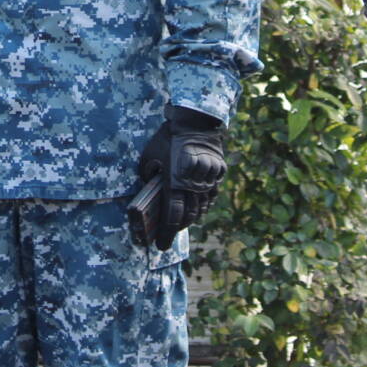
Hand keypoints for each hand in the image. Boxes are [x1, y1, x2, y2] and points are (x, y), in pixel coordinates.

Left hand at [137, 106, 226, 250]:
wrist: (194, 121)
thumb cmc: (167, 138)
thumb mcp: (150, 157)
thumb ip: (149, 175)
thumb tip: (149, 188)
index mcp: (174, 183)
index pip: (171, 217)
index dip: (166, 234)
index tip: (161, 245)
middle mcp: (192, 186)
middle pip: (188, 216)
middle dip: (178, 227)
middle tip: (170, 231)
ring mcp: (207, 181)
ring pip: (202, 208)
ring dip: (192, 217)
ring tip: (183, 220)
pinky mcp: (218, 174)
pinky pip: (211, 196)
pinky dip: (204, 204)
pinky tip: (198, 205)